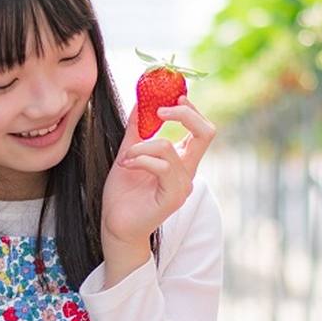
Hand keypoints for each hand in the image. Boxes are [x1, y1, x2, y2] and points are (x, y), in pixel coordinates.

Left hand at [100, 97, 215, 264]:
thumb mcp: (129, 153)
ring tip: (125, 156)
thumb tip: (140, 101)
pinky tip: (127, 165)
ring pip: (169, 147)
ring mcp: (182, 185)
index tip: (171, 95)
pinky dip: (141, 159)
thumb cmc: (123, 194)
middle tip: (160, 109)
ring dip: (142, 145)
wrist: (115, 225)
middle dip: (184, 113)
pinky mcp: (172, 198)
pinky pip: (161, 166)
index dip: (190, 108)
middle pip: (206, 132)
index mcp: (182, 161)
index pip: (202, 129)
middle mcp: (187, 172)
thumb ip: (137, 130)